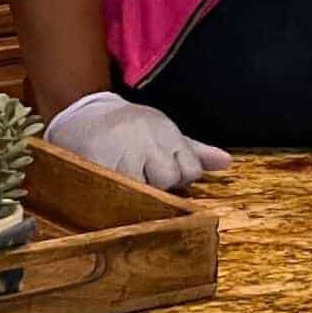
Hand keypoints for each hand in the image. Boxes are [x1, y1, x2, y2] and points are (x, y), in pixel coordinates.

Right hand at [46, 93, 232, 192]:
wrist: (84, 116)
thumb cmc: (131, 127)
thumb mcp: (164, 133)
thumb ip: (194, 151)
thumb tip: (227, 163)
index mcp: (167, 134)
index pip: (190, 169)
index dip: (182, 179)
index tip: (167, 177)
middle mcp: (147, 142)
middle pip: (168, 179)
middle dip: (160, 187)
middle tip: (145, 181)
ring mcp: (122, 155)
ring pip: (143, 189)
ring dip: (137, 194)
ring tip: (126, 185)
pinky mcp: (97, 166)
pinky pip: (115, 193)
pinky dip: (116, 196)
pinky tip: (111, 190)